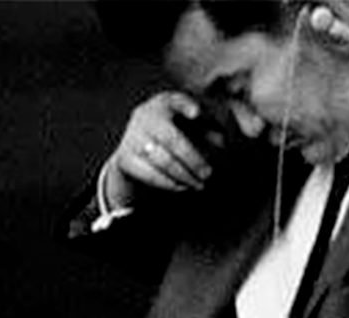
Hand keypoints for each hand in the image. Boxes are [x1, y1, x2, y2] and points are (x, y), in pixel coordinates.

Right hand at [107, 92, 221, 209]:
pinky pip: (151, 175)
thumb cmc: (170, 136)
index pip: (174, 100)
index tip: (197, 113)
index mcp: (162, 104)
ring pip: (163, 160)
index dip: (185, 105)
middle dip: (193, 159)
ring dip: (185, 176)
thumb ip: (207, 131)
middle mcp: (145, 117)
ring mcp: (133, 137)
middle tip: (207, 174)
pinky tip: (183, 187)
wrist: (135, 151)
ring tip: (199, 184)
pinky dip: (170, 184)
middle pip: (171, 138)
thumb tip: (223, 140)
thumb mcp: (187, 127)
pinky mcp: (126, 158)